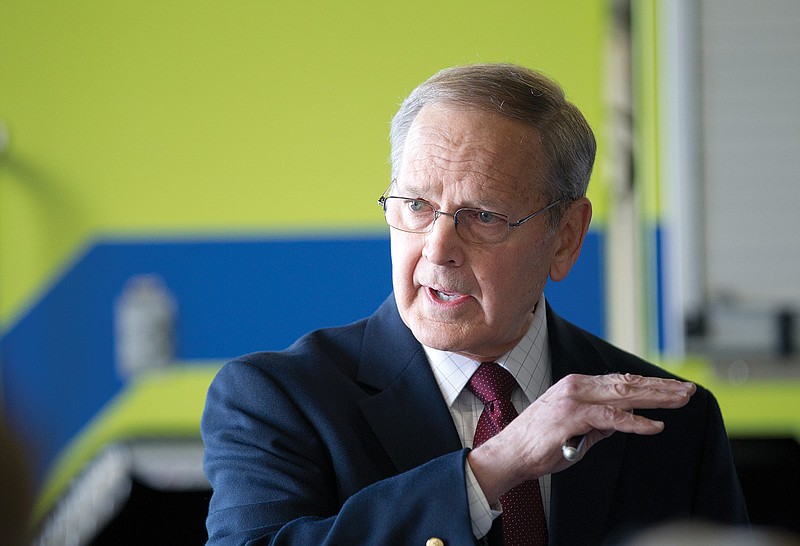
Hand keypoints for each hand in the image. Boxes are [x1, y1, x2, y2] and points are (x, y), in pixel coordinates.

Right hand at [467, 373, 695, 503]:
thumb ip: (600, 423)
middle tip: (689, 390)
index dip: (650, 384)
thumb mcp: (577, 430)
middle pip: (628, 384)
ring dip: (656, 398)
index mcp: (577, 386)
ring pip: (624, 395)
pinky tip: (655, 426)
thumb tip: (624, 420)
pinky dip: (635, 422)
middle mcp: (577, 386)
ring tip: (680, 401)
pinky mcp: (573, 417)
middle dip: (661, 387)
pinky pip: (611, 419)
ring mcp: (574, 400)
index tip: (674, 388)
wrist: (511, 453)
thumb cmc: (540, 445)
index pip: (621, 381)